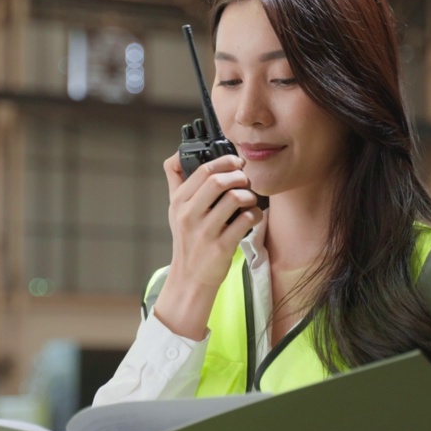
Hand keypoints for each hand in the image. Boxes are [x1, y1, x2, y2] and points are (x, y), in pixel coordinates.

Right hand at [154, 153, 261, 338]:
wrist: (190, 278)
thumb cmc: (187, 239)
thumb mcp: (175, 209)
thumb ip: (176, 180)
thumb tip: (178, 152)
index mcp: (179, 202)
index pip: (202, 170)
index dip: (224, 161)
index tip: (236, 162)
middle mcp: (189, 215)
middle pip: (219, 181)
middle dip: (238, 177)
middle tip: (245, 181)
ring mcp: (205, 232)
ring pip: (235, 198)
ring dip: (249, 196)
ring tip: (249, 200)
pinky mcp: (222, 247)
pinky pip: (246, 220)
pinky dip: (255, 215)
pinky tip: (253, 217)